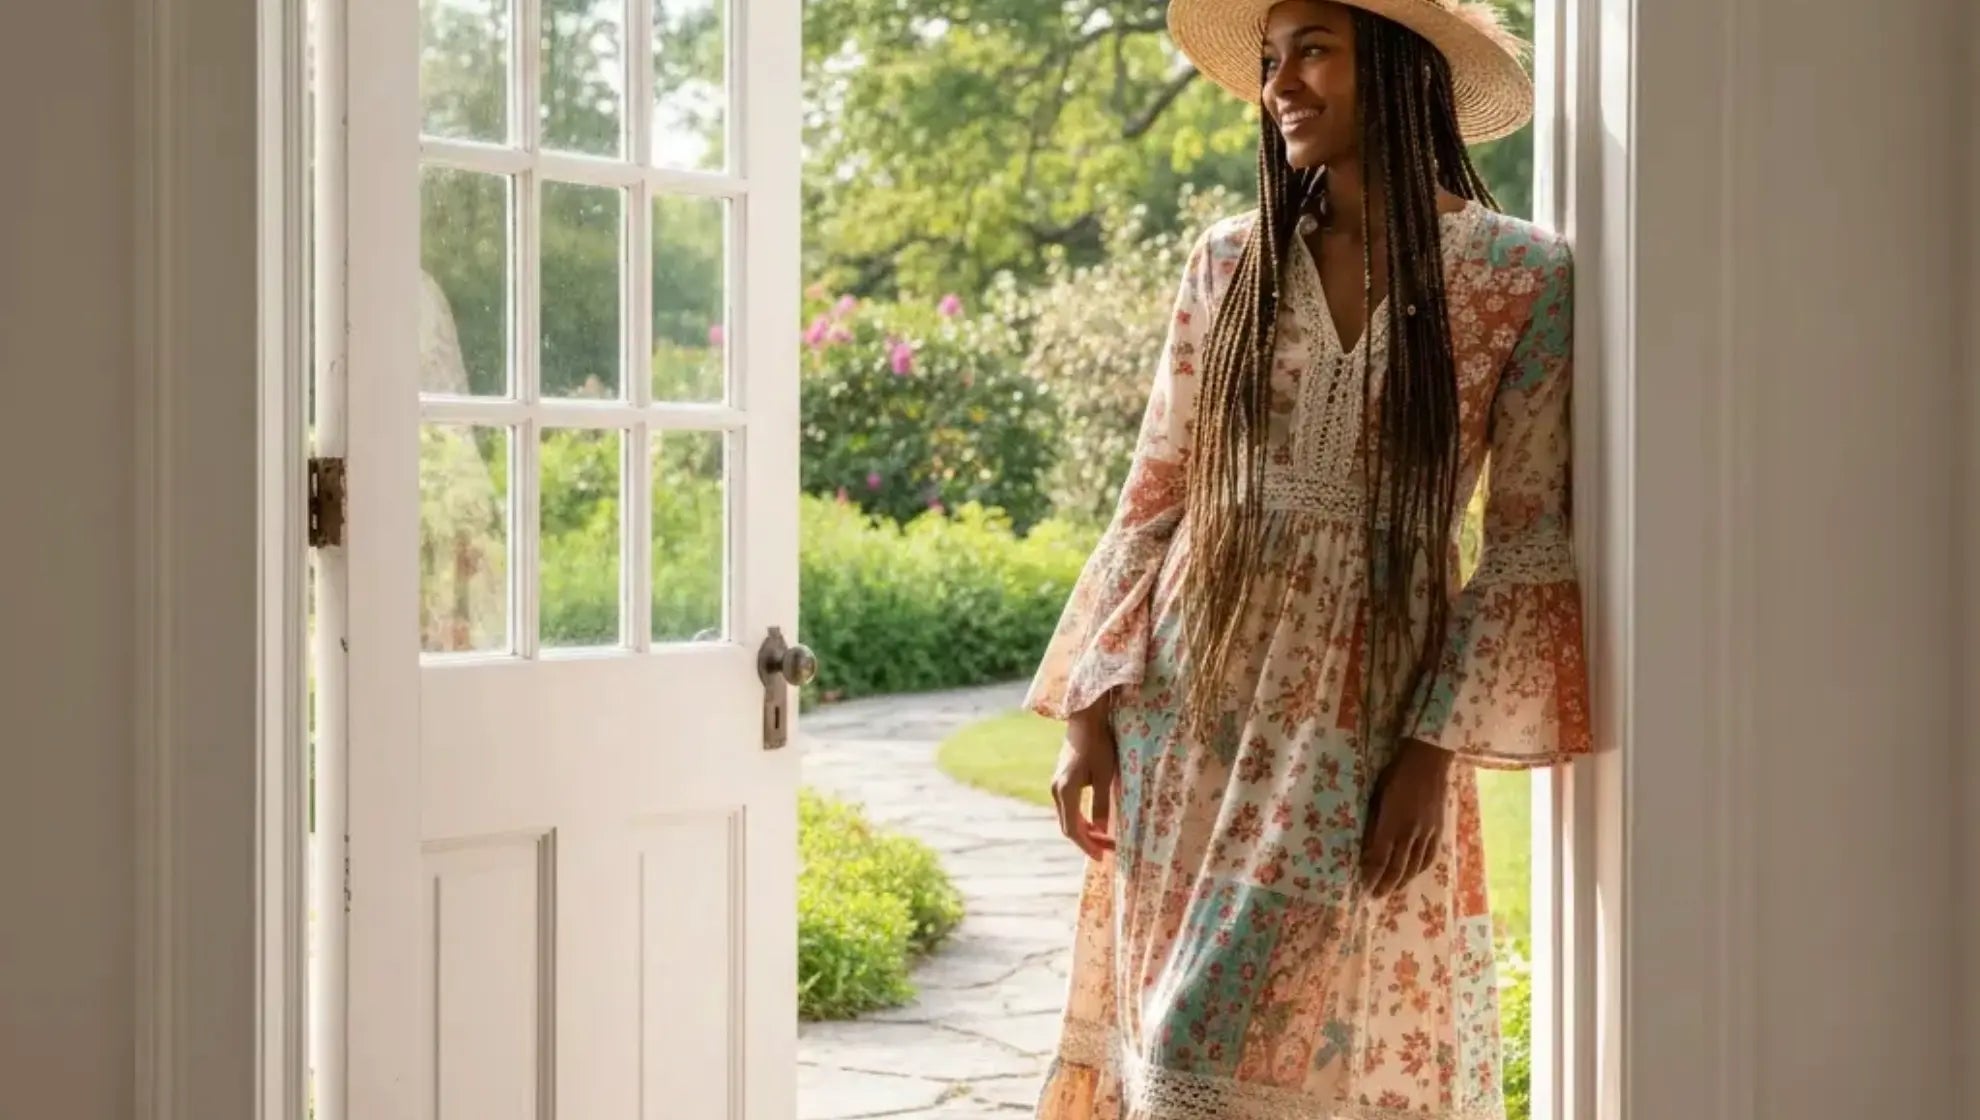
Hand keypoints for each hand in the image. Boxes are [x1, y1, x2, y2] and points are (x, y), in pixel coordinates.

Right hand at [1050, 698, 1118, 860]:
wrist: (1086, 719)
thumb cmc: (1099, 744)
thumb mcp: (1105, 775)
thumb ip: (1102, 804)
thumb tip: (1103, 831)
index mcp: (1066, 791)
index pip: (1073, 829)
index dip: (1087, 846)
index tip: (1102, 857)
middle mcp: (1056, 790)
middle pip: (1069, 826)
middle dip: (1088, 841)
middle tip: (1108, 851)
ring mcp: (1056, 785)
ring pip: (1068, 818)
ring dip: (1086, 830)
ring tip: (1106, 839)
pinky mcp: (1061, 780)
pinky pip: (1069, 808)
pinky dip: (1082, 819)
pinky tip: (1097, 821)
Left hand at [1361, 738, 1452, 897]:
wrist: (1428, 759)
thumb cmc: (1395, 772)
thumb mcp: (1376, 795)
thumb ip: (1373, 822)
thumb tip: (1365, 846)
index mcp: (1393, 822)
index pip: (1380, 858)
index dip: (1372, 876)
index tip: (1363, 887)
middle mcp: (1411, 832)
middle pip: (1398, 867)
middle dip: (1385, 885)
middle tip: (1375, 896)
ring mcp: (1427, 832)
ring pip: (1415, 866)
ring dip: (1402, 881)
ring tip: (1391, 890)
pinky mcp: (1438, 829)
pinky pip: (1430, 856)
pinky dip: (1419, 869)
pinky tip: (1412, 874)